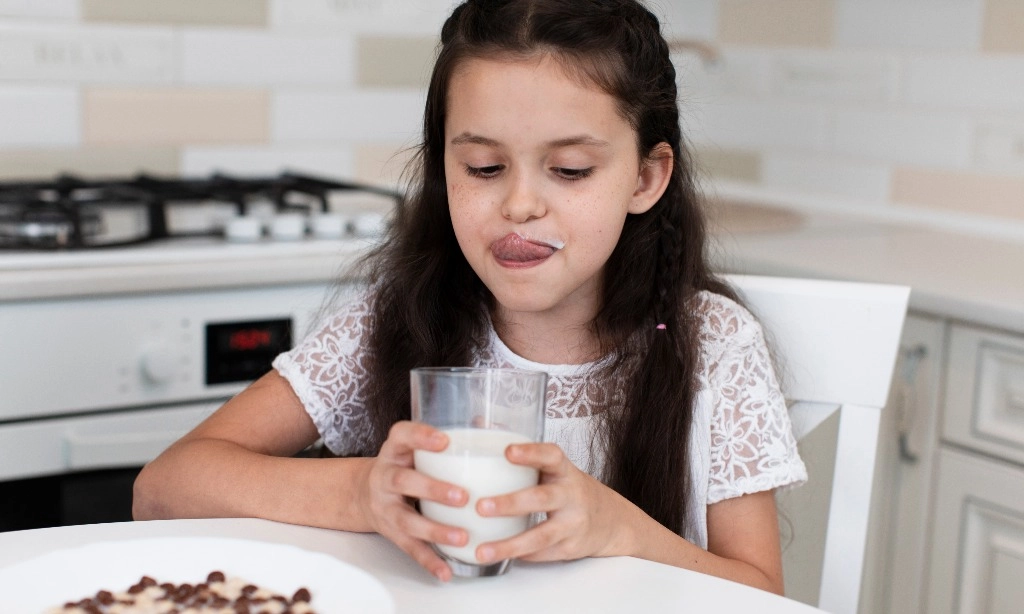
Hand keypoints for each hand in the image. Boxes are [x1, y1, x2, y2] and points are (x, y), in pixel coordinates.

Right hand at [354, 421, 468, 580]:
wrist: (363, 493)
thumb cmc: (403, 466)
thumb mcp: (413, 448)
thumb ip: (444, 439)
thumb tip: (484, 423)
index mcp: (394, 451)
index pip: (400, 435)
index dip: (420, 436)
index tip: (445, 440)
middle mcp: (385, 477)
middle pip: (402, 481)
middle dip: (432, 489)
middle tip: (462, 496)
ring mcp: (385, 507)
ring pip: (405, 520)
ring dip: (434, 530)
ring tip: (462, 537)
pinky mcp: (390, 533)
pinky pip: (409, 548)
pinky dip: (428, 561)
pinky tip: (446, 571)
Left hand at [472, 442, 634, 564]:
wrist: (609, 520)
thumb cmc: (568, 489)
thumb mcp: (552, 467)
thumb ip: (520, 449)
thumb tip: (479, 423)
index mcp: (563, 470)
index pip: (551, 456)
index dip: (531, 452)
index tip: (508, 451)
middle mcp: (571, 495)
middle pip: (542, 498)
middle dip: (510, 503)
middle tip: (481, 507)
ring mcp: (573, 523)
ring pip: (541, 535)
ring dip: (510, 543)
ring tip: (482, 549)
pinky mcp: (571, 547)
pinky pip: (543, 554)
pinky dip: (520, 555)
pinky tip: (499, 556)